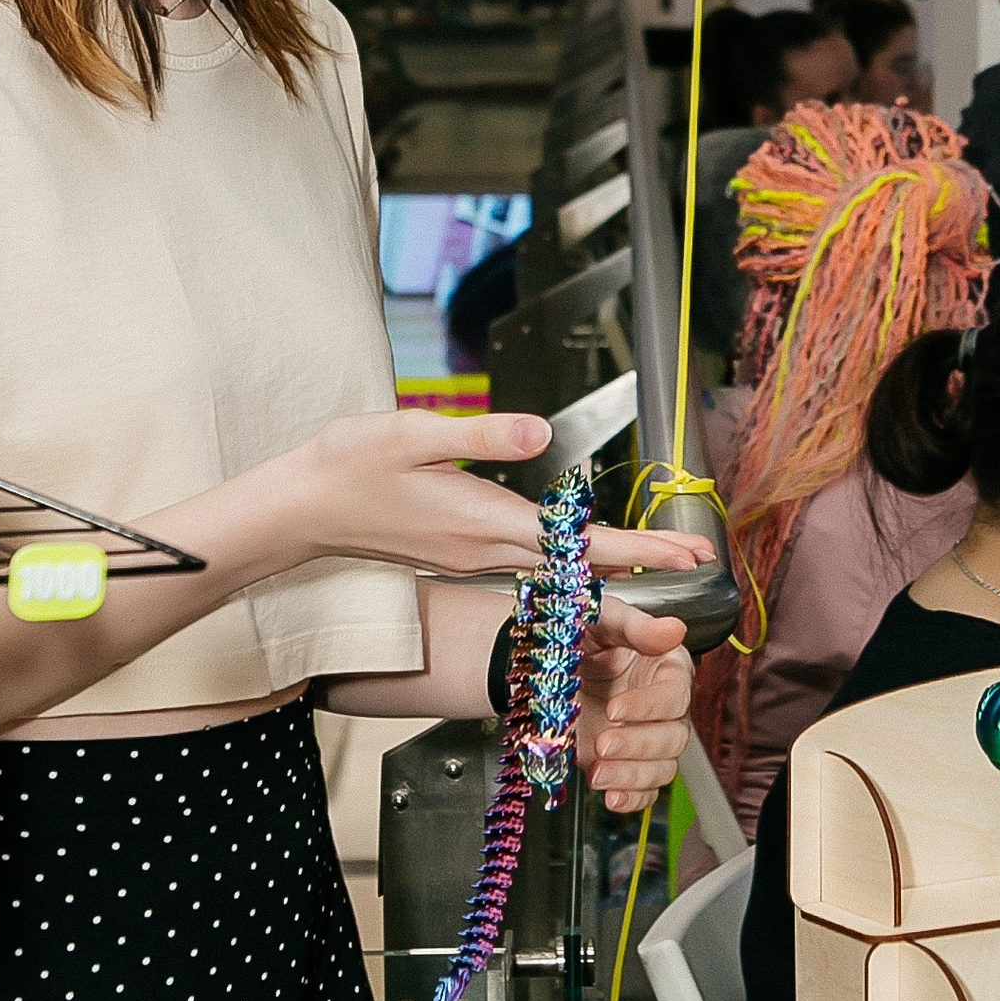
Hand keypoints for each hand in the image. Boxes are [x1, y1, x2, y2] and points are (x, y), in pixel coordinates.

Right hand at [292, 411, 706, 583]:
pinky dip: (567, 567)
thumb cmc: (350, 464)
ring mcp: (473, 556)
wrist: (302, 508)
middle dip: (641, 566)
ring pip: (556, 570)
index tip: (684, 555)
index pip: (577, 543)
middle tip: (697, 563)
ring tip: (659, 560)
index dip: (636, 549)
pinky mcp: (460, 552)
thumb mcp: (413, 432)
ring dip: (609, 566)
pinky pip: (529, 569)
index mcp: (484, 521)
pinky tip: (585, 560)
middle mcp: (486, 549)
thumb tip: (541, 430)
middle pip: (579, 567)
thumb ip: (481, 432)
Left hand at [575, 599, 693, 814]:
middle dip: (638, 746)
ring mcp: (640, 737)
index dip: (649, 706)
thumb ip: (636, 626)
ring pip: (661, 768)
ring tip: (600, 773)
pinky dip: (630, 798)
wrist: (537, 660)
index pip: (674, 695)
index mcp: (663, 668)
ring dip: (632, 776)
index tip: (616, 709)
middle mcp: (658, 706)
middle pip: (674, 737)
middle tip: (603, 743)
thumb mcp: (600, 616)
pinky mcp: (622, 762)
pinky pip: (643, 790)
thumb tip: (673, 630)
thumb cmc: (573, 631)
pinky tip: (611, 796)